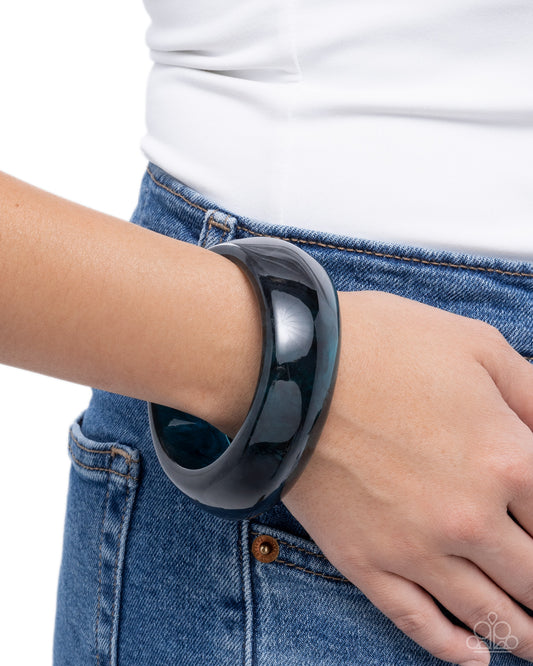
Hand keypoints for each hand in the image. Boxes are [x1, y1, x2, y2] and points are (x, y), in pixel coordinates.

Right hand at [282, 289, 532, 664]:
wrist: (291, 369)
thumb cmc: (383, 346)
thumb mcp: (476, 346)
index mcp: (507, 460)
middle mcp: (470, 519)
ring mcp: (415, 548)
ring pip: (487, 613)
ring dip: (525, 634)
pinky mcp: (365, 561)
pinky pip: (417, 622)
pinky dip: (454, 648)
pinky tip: (476, 656)